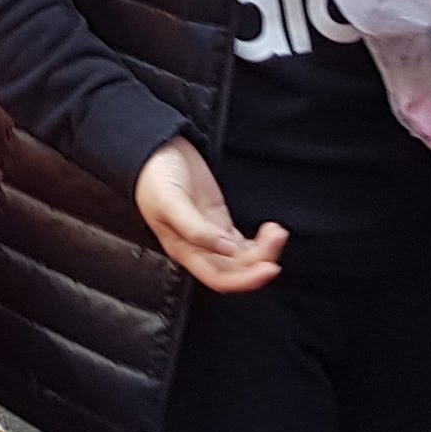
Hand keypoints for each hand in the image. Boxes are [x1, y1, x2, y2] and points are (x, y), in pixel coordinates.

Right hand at [134, 138, 285, 293]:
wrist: (154, 151)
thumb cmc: (153, 178)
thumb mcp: (170, 202)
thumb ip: (195, 229)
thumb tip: (226, 249)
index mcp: (184, 249)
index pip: (219, 278)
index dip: (245, 279)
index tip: (267, 267)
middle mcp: (199, 247)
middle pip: (235, 270)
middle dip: (260, 260)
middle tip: (276, 239)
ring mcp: (211, 234)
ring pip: (243, 257)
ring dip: (264, 251)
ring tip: (277, 232)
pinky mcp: (219, 220)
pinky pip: (244, 242)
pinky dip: (261, 241)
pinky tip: (270, 230)